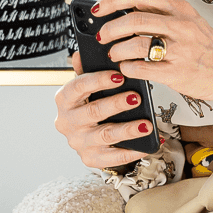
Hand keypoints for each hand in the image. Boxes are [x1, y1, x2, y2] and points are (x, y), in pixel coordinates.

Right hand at [54, 53, 153, 170]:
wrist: (86, 138)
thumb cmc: (87, 106)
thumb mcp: (84, 88)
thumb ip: (85, 72)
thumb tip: (80, 54)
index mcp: (64, 100)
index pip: (77, 87)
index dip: (98, 80)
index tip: (119, 76)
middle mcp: (67, 123)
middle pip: (93, 112)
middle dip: (116, 104)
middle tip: (136, 97)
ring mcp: (79, 142)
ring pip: (105, 135)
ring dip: (128, 129)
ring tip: (147, 123)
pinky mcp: (91, 159)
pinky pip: (114, 157)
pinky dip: (133, 151)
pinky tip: (148, 142)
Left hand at [91, 0, 212, 122]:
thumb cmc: (206, 47)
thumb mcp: (188, 20)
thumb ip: (160, 13)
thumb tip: (124, 10)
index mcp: (180, 8)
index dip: (113, 0)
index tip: (99, 8)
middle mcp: (180, 26)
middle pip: (133, 19)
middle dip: (110, 28)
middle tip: (102, 36)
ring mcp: (179, 50)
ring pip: (135, 44)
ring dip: (117, 50)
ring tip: (114, 54)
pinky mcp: (176, 73)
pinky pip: (141, 68)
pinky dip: (127, 68)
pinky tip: (126, 68)